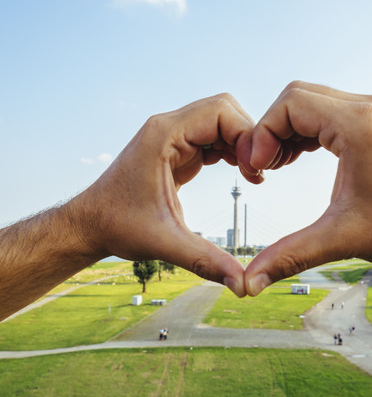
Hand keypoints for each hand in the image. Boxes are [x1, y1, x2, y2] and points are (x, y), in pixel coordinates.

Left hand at [71, 94, 262, 296]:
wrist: (90, 223)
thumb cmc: (117, 226)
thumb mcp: (164, 243)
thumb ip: (206, 261)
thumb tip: (244, 286)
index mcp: (163, 135)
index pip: (220, 111)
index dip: (246, 135)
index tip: (255, 171)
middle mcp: (168, 127)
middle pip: (224, 109)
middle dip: (248, 137)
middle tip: (257, 172)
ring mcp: (171, 135)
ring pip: (220, 120)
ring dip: (241, 143)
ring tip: (252, 175)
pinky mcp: (175, 147)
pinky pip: (212, 136)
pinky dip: (231, 149)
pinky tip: (239, 171)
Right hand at [244, 82, 371, 308]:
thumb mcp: (344, 238)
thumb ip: (290, 255)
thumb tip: (251, 281)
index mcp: (358, 124)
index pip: (289, 104)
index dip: (262, 133)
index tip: (258, 168)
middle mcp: (368, 109)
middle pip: (297, 97)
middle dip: (271, 129)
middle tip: (264, 166)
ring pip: (313, 103)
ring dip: (288, 129)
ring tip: (278, 164)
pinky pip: (331, 114)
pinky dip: (308, 132)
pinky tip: (300, 157)